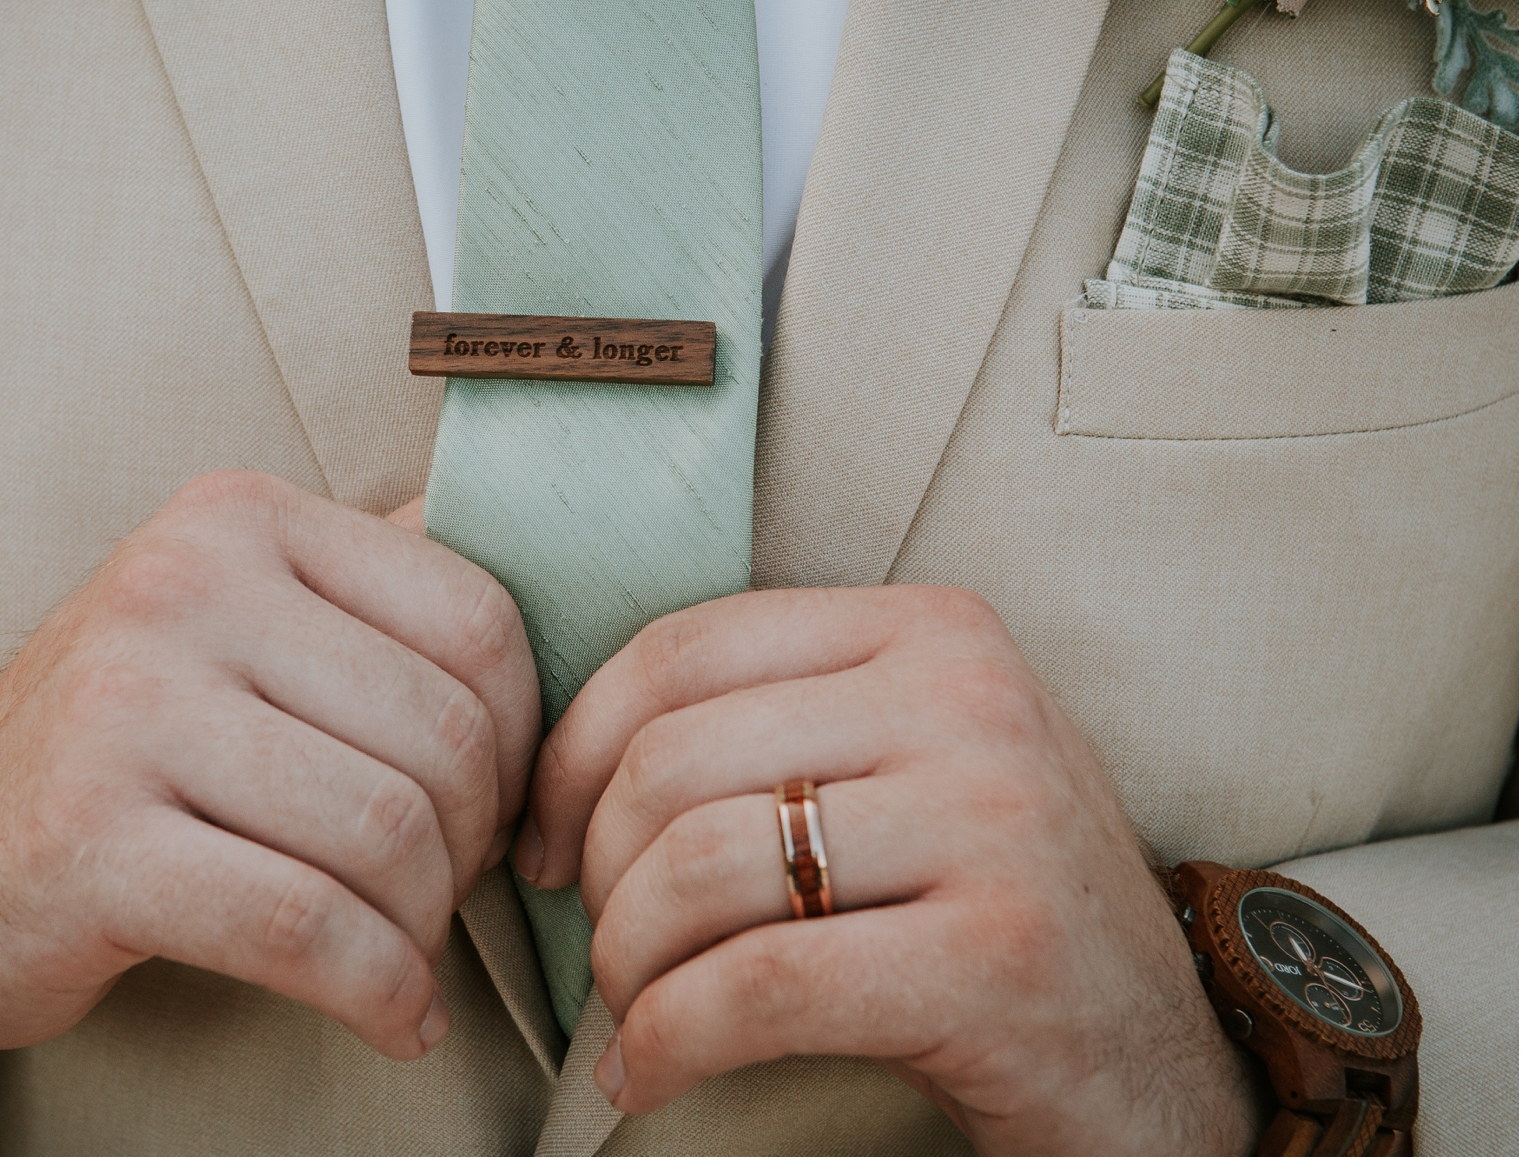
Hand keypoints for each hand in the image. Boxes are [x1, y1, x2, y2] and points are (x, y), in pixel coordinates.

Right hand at [0, 471, 538, 1070]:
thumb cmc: (120, 743)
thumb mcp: (230, 621)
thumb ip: (370, 597)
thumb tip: (558, 595)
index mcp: (239, 520)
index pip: (477, 622)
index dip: (524, 739)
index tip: (499, 810)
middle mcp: (182, 586)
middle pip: (443, 737)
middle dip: (474, 849)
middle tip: (445, 898)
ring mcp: (127, 708)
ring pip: (386, 834)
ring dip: (426, 927)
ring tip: (404, 955)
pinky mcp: (91, 842)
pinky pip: (308, 928)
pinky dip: (378, 991)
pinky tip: (389, 1017)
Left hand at [522, 585, 1262, 1152]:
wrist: (1162, 1064)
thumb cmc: (991, 909)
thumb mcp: (904, 771)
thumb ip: (773, 724)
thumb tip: (556, 761)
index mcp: (931, 629)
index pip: (681, 649)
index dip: (572, 753)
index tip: (540, 842)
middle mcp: (969, 700)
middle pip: (673, 760)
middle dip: (594, 870)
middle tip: (603, 946)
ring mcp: (995, 822)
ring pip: (699, 869)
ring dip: (627, 964)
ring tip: (635, 1013)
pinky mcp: (996, 957)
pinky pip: (756, 986)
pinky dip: (669, 1041)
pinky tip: (651, 1074)